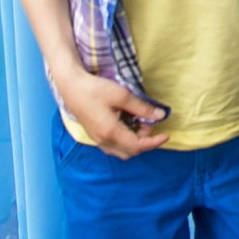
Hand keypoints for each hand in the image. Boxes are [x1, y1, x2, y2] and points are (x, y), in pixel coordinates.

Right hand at [52, 65, 168, 158]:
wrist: (71, 87)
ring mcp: (98, 140)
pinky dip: (126, 140)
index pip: (138, 146)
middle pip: (131, 151)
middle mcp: (104, 141)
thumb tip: (161, 116)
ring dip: (135, 141)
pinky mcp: (95, 135)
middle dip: (145, 140)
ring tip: (140, 121)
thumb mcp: (122, 95)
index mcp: (111, 132)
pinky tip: (128, 124)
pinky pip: (114, 146)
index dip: (154, 142)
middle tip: (149, 121)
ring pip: (122, 151)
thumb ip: (142, 108)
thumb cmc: (96, 89)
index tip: (167, 135)